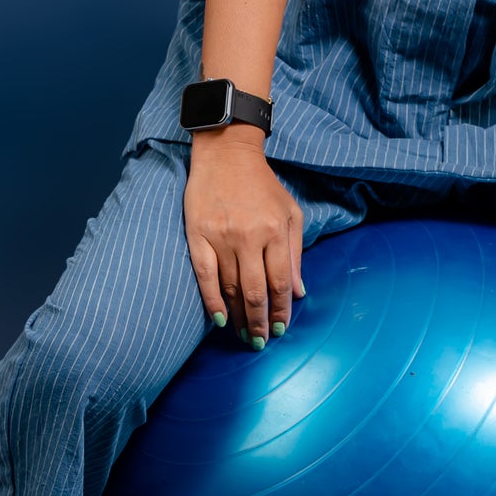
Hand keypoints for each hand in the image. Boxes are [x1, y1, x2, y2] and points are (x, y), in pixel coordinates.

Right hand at [182, 126, 305, 345]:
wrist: (226, 154)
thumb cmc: (262, 185)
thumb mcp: (290, 212)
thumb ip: (295, 253)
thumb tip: (298, 293)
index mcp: (276, 230)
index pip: (280, 283)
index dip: (280, 311)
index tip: (280, 329)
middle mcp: (250, 236)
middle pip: (256, 291)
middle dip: (259, 322)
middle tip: (259, 341)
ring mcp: (222, 237)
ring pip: (230, 288)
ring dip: (238, 316)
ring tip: (242, 334)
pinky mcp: (198, 235)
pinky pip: (205, 276)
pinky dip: (212, 302)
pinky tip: (219, 319)